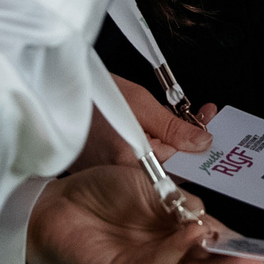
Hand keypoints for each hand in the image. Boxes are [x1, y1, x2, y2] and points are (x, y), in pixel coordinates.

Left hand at [25, 163, 263, 263]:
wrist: (55, 202)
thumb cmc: (103, 192)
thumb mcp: (155, 185)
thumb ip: (186, 202)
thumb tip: (212, 217)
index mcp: (190, 238)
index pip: (238, 252)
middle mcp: (177, 261)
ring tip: (250, 260)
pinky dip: (177, 252)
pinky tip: (193, 237)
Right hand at [74, 75, 211, 167]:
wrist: (53, 89)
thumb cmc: (92, 93)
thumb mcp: (139, 103)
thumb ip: (172, 127)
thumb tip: (201, 143)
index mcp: (131, 160)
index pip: (179, 164)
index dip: (197, 145)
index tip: (209, 125)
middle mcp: (119, 174)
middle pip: (167, 164)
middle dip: (186, 140)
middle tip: (202, 116)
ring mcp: (109, 172)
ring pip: (152, 160)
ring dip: (169, 138)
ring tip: (183, 114)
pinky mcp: (102, 167)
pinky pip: (135, 157)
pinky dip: (148, 141)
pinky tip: (155, 122)